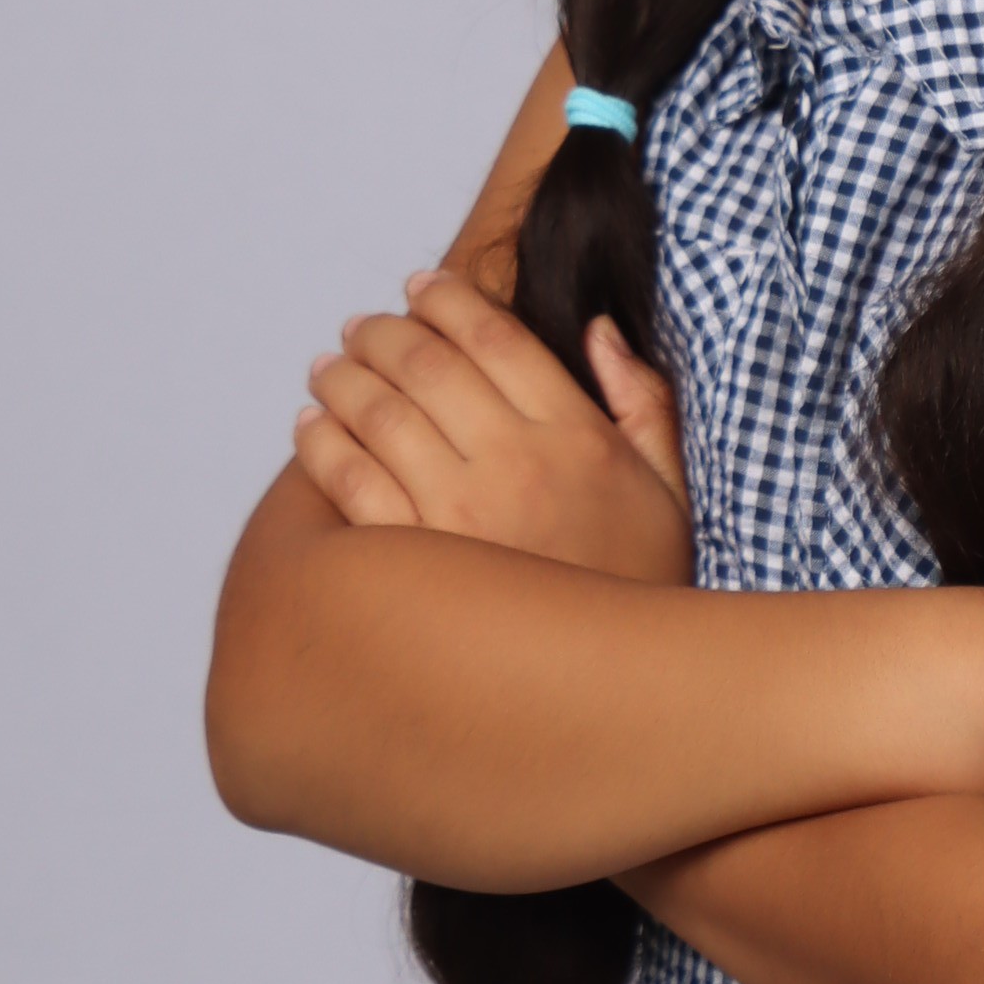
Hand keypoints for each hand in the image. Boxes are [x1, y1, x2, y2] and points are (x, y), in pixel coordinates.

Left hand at [295, 270, 694, 587]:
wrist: (614, 696)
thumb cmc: (639, 591)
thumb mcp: (671, 491)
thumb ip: (644, 402)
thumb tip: (600, 331)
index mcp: (578, 437)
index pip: (495, 336)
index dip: (448, 299)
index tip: (421, 286)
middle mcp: (517, 464)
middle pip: (425, 363)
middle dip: (382, 332)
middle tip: (361, 328)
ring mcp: (460, 514)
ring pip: (377, 413)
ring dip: (341, 377)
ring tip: (327, 368)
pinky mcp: (413, 565)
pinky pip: (347, 482)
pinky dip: (320, 443)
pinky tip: (311, 427)